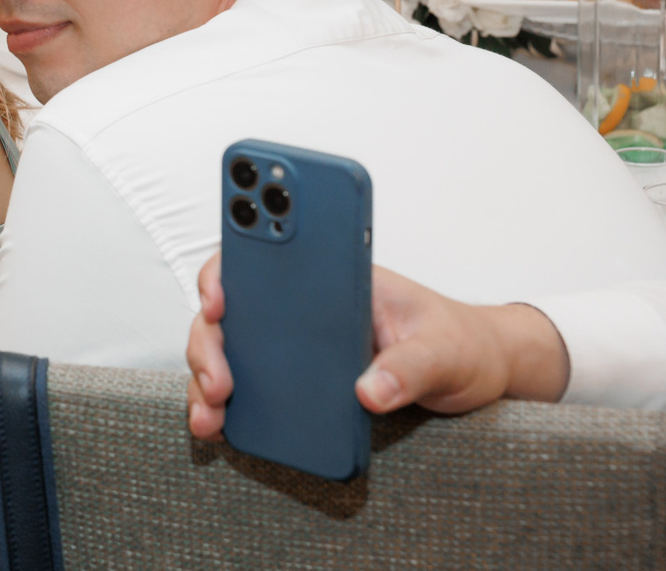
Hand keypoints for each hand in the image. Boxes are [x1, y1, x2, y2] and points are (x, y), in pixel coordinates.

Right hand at [186, 255, 570, 441]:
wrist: (478, 371)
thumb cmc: (460, 343)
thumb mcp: (445, 351)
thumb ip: (409, 368)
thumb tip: (368, 392)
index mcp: (335, 279)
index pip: (265, 259)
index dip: (228, 273)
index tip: (217, 302)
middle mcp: (304, 308)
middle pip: (232, 311)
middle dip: (209, 342)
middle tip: (218, 380)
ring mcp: (296, 344)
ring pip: (229, 350)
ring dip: (207, 378)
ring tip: (211, 416)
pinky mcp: (299, 380)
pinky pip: (248, 385)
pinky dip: (225, 405)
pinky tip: (219, 426)